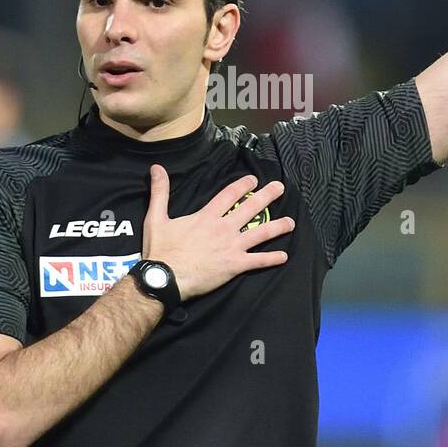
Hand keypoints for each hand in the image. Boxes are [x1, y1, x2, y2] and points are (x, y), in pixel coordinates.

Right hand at [141, 165, 293, 300]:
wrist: (165, 278)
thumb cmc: (161, 249)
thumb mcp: (156, 217)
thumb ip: (160, 192)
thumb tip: (157, 168)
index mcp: (207, 216)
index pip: (229, 195)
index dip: (243, 185)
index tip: (254, 179)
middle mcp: (224, 228)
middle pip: (251, 208)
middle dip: (268, 196)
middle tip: (281, 188)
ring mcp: (232, 246)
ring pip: (261, 233)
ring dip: (278, 226)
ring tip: (291, 222)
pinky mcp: (235, 265)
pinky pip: (258, 261)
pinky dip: (272, 259)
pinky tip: (284, 256)